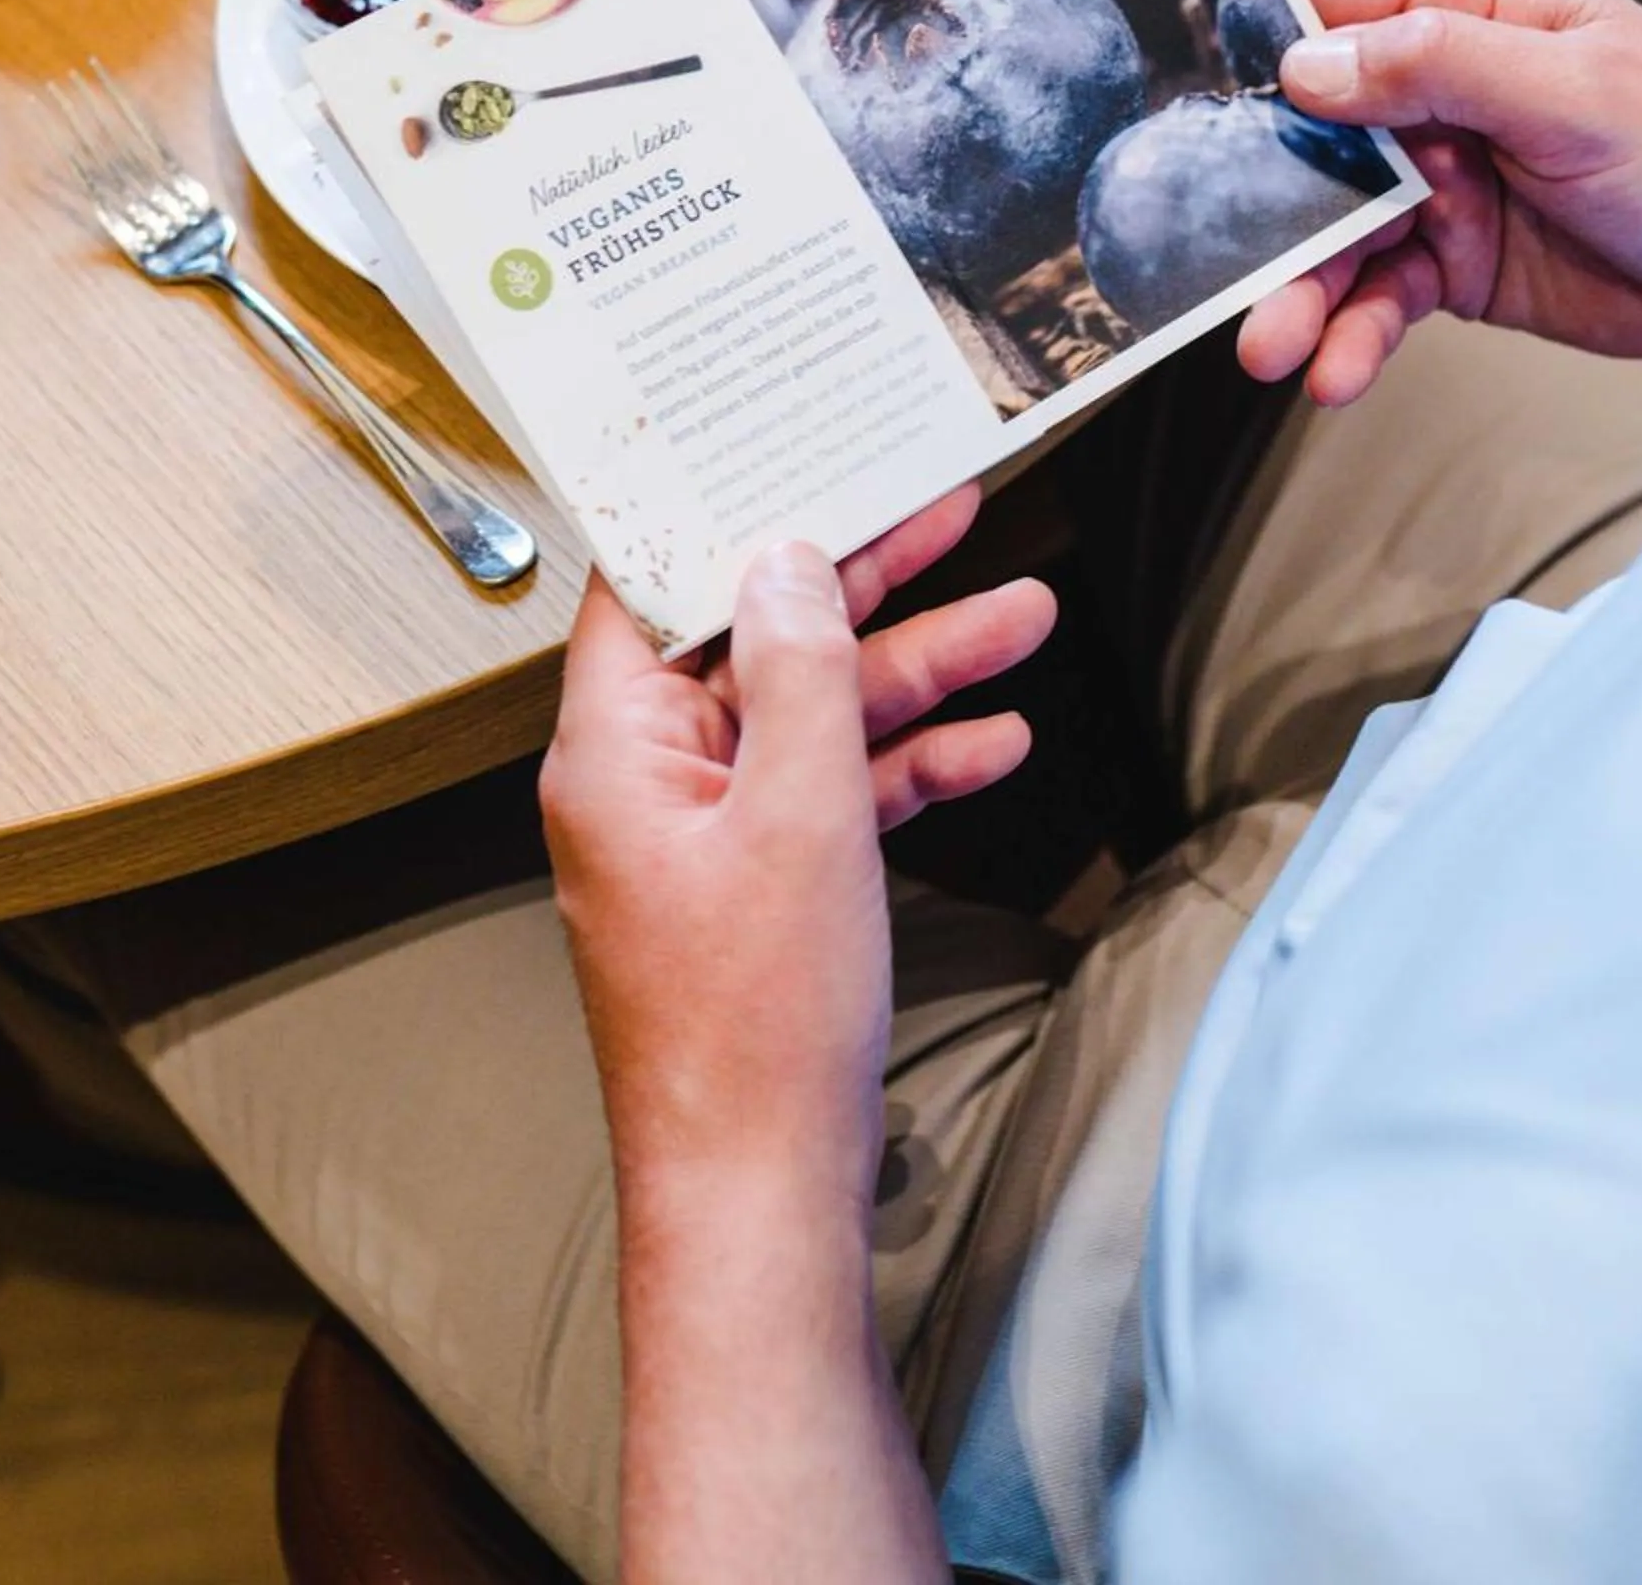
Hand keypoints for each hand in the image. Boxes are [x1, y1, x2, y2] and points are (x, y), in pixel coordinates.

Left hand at [540, 490, 1053, 1224]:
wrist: (761, 1194)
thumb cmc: (757, 1022)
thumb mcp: (801, 813)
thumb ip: (802, 671)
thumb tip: (790, 557)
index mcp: (614, 747)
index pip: (653, 584)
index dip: (728, 509)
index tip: (800, 447)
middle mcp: (646, 779)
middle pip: (755, 637)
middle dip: (868, 582)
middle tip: (953, 508)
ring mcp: (703, 835)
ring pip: (812, 714)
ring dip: (918, 670)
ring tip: (1027, 615)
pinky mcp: (757, 886)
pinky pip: (831, 792)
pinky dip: (908, 763)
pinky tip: (996, 740)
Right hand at [1238, 0, 1641, 404]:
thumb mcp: (1570, 89)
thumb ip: (1435, 66)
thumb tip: (1307, 67)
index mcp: (1466, 10)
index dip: (1256, 38)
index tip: (1188, 94)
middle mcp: (1438, 91)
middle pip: (1308, 132)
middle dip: (1256, 199)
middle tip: (1212, 259)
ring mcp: (1442, 181)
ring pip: (1334, 229)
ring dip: (1296, 288)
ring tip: (1270, 349)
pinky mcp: (1456, 263)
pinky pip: (1380, 296)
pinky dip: (1352, 335)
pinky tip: (1337, 376)